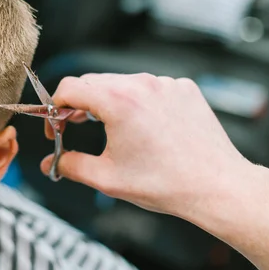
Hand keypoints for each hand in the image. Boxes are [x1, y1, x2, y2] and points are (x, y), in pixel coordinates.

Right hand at [41, 73, 252, 216]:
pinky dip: (139, 101)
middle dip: (79, 104)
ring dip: (109, 101)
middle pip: (93, 82)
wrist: (216, 186)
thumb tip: (52, 163)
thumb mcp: (108, 179)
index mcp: (118, 102)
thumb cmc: (168, 183)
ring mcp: (165, 83)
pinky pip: (149, 87)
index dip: (55, 107)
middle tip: (76, 127)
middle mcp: (142, 85)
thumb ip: (71, 166)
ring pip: (121, 83)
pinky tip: (145, 127)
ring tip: (113, 129)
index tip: (59, 125)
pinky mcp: (183, 88)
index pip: (69, 87)